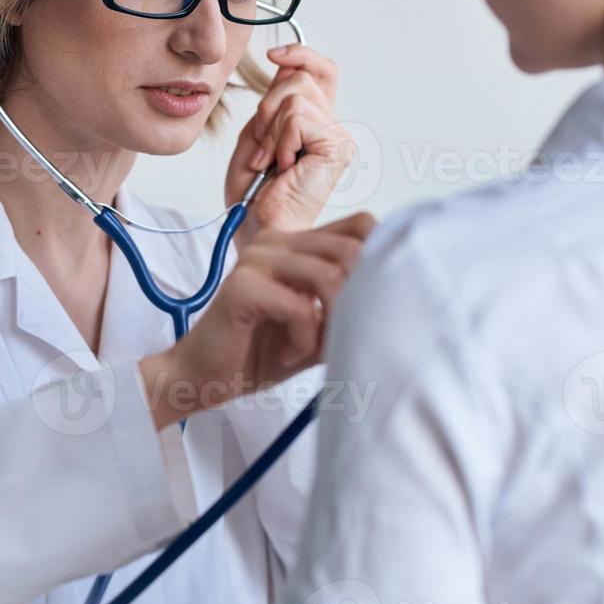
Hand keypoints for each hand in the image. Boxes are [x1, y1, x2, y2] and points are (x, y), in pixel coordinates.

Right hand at [139, 211, 377, 429]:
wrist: (204, 378)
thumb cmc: (260, 353)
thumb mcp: (318, 326)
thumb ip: (349, 306)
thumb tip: (399, 298)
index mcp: (295, 243)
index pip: (360, 226)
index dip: (378, 260)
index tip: (367, 306)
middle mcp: (276, 241)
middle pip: (352, 251)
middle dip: (357, 303)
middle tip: (337, 338)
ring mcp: (258, 259)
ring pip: (330, 277)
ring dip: (331, 326)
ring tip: (313, 349)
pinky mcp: (243, 285)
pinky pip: (301, 308)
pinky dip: (305, 341)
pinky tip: (287, 354)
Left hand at [223, 44, 355, 243]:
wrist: (258, 227)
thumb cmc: (254, 194)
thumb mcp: (256, 135)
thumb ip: (273, 102)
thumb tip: (286, 65)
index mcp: (314, 123)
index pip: (321, 71)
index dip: (301, 54)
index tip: (273, 56)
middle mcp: (332, 127)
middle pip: (299, 79)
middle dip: (267, 109)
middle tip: (262, 148)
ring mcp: (338, 137)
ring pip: (295, 97)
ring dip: (270, 131)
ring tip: (271, 162)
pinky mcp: (337, 147)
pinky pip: (298, 119)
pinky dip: (279, 142)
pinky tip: (283, 168)